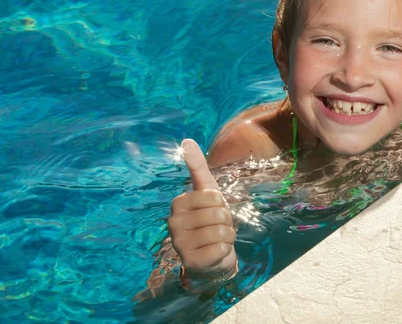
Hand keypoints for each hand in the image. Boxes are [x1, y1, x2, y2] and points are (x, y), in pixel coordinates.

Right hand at [168, 139, 236, 289]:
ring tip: (218, 238)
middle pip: (218, 214)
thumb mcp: (206, 191)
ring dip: (227, 235)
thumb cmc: (209, 219)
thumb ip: (197, 167)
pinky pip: (221, 249)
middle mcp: (173, 223)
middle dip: (226, 221)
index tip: (214, 210)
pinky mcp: (190, 262)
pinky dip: (225, 250)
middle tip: (217, 227)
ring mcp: (179, 244)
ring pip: (221, 232)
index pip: (214, 196)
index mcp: (177, 203)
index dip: (222, 204)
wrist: (210, 256)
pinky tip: (216, 251)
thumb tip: (187, 140)